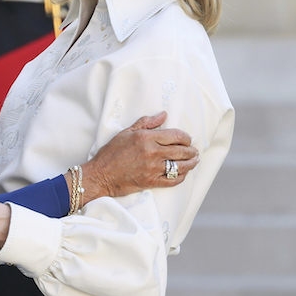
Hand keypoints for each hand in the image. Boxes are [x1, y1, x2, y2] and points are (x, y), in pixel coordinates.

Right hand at [80, 111, 199, 202]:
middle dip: (191, 151)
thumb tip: (163, 114)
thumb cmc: (111, 153)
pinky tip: (183, 174)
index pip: (176, 135)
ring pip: (180, 166)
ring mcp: (153, 168)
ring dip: (191, 164)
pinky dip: (181, 177)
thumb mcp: (126, 132)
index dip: (186, 137)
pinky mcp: (151, 182)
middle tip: (194, 151)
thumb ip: (146, 122)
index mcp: (146, 138)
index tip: (188, 139)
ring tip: (194, 161)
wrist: (101, 175)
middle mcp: (152, 152)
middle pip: (181, 151)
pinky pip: (173, 180)